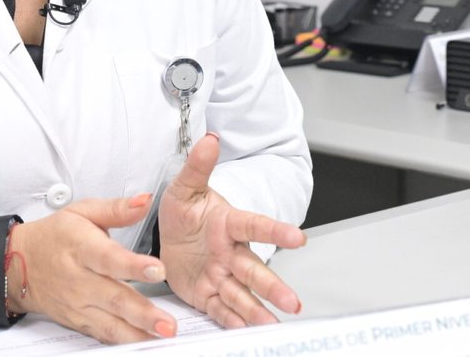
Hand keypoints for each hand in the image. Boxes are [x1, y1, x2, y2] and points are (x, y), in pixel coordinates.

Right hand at [5, 195, 177, 342]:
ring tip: (162, 336)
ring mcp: (78, 305)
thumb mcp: (83, 211)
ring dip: (137, 333)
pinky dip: (122, 341)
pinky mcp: (77, 321)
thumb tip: (146, 200)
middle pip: (114, 298)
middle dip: (143, 313)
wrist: (19, 265)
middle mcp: (79, 280)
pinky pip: (101, 334)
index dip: (134, 266)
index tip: (158, 270)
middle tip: (168, 323)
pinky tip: (143, 342)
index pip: (109, 258)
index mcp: (82, 248)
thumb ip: (117, 208)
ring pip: (109, 323)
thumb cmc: (55, 236)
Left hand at [157, 132, 307, 327]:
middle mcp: (230, 252)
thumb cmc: (184, 210)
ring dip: (258, 310)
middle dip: (273, 286)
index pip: (255, 225)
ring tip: (274, 324)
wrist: (171, 235)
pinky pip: (221, 309)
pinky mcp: (208, 294)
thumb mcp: (184, 187)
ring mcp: (221, 275)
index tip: (298, 238)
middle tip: (293, 301)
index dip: (277, 231)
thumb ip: (198, 166)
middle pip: (254, 269)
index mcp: (229, 223)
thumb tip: (209, 139)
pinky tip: (246, 331)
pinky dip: (233, 321)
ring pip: (243, 294)